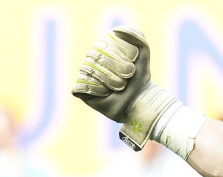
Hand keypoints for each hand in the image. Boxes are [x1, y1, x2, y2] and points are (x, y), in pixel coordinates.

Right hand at [71, 26, 180, 149]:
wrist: (139, 100)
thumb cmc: (140, 78)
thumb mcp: (143, 53)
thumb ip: (135, 36)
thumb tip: (115, 30)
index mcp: (100, 50)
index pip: (101, 46)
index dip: (118, 57)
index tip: (132, 66)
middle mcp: (90, 61)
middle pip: (94, 58)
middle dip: (116, 69)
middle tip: (126, 79)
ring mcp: (84, 76)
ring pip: (89, 71)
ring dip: (109, 80)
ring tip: (120, 87)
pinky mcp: (80, 91)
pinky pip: (80, 86)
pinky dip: (94, 90)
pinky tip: (106, 94)